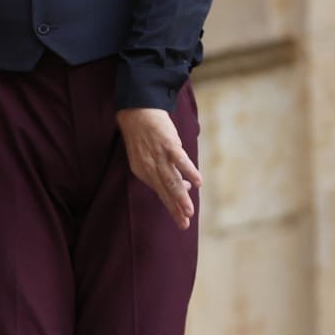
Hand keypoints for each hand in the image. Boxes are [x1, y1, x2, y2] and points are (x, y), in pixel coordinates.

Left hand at [115, 106, 200, 229]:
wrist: (136, 109)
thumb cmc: (144, 133)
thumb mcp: (146, 154)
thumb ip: (162, 170)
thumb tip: (185, 184)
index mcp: (142, 170)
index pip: (159, 191)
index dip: (171, 203)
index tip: (180, 216)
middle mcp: (149, 166)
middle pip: (164, 191)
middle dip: (174, 210)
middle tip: (184, 225)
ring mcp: (159, 156)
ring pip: (171, 181)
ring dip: (181, 198)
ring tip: (189, 212)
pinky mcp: (168, 144)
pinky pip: (180, 161)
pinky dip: (189, 172)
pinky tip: (197, 183)